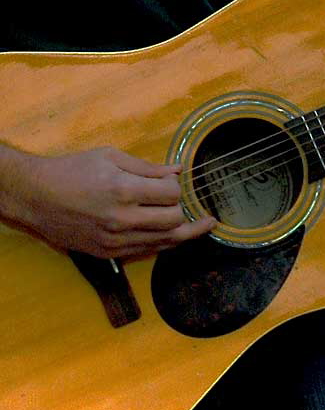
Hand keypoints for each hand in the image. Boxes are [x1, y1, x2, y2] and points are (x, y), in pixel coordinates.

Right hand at [11, 147, 214, 257]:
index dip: (176, 188)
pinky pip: (148, 251)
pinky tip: (175, 234)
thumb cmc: (72, 170)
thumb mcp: (109, 157)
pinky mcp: (110, 253)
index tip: (170, 183)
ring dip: (186, 231)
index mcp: (123, 190)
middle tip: (181, 201)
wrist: (35, 197)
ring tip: (204, 225)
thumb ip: (147, 167)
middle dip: (183, 209)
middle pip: (175, 220)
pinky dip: (165, 242)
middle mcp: (121, 218)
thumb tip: (177, 171)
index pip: (172, 194)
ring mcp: (116, 239)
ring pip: (167, 241)